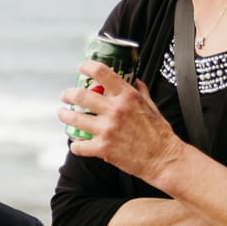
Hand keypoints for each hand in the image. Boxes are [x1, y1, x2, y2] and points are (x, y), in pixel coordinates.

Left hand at [57, 60, 189, 185]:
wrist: (164, 158)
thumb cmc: (160, 133)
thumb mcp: (152, 105)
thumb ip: (140, 91)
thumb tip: (134, 80)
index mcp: (127, 96)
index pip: (102, 73)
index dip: (87, 67)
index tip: (82, 68)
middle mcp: (115, 110)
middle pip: (81, 95)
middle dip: (68, 94)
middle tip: (66, 96)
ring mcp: (107, 129)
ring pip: (74, 118)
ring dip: (64, 115)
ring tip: (63, 114)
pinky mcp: (103, 148)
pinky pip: (79, 145)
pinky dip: (75, 144)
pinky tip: (76, 143)